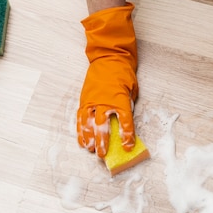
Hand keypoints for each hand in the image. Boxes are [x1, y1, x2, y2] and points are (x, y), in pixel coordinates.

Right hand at [77, 3, 137, 157]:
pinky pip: (81, 117)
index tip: (128, 147)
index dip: (127, 136)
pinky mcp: (85, 99)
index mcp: (120, 100)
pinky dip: (80, 129)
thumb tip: (126, 122)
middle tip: (103, 154)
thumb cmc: (123, 73)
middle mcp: (105, 102)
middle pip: (103, 126)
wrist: (109, 57)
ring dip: (89, 138)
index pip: (125, 122)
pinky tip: (81, 139)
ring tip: (89, 150)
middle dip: (103, 142)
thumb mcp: (132, 90)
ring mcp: (93, 100)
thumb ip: (128, 106)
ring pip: (89, 123)